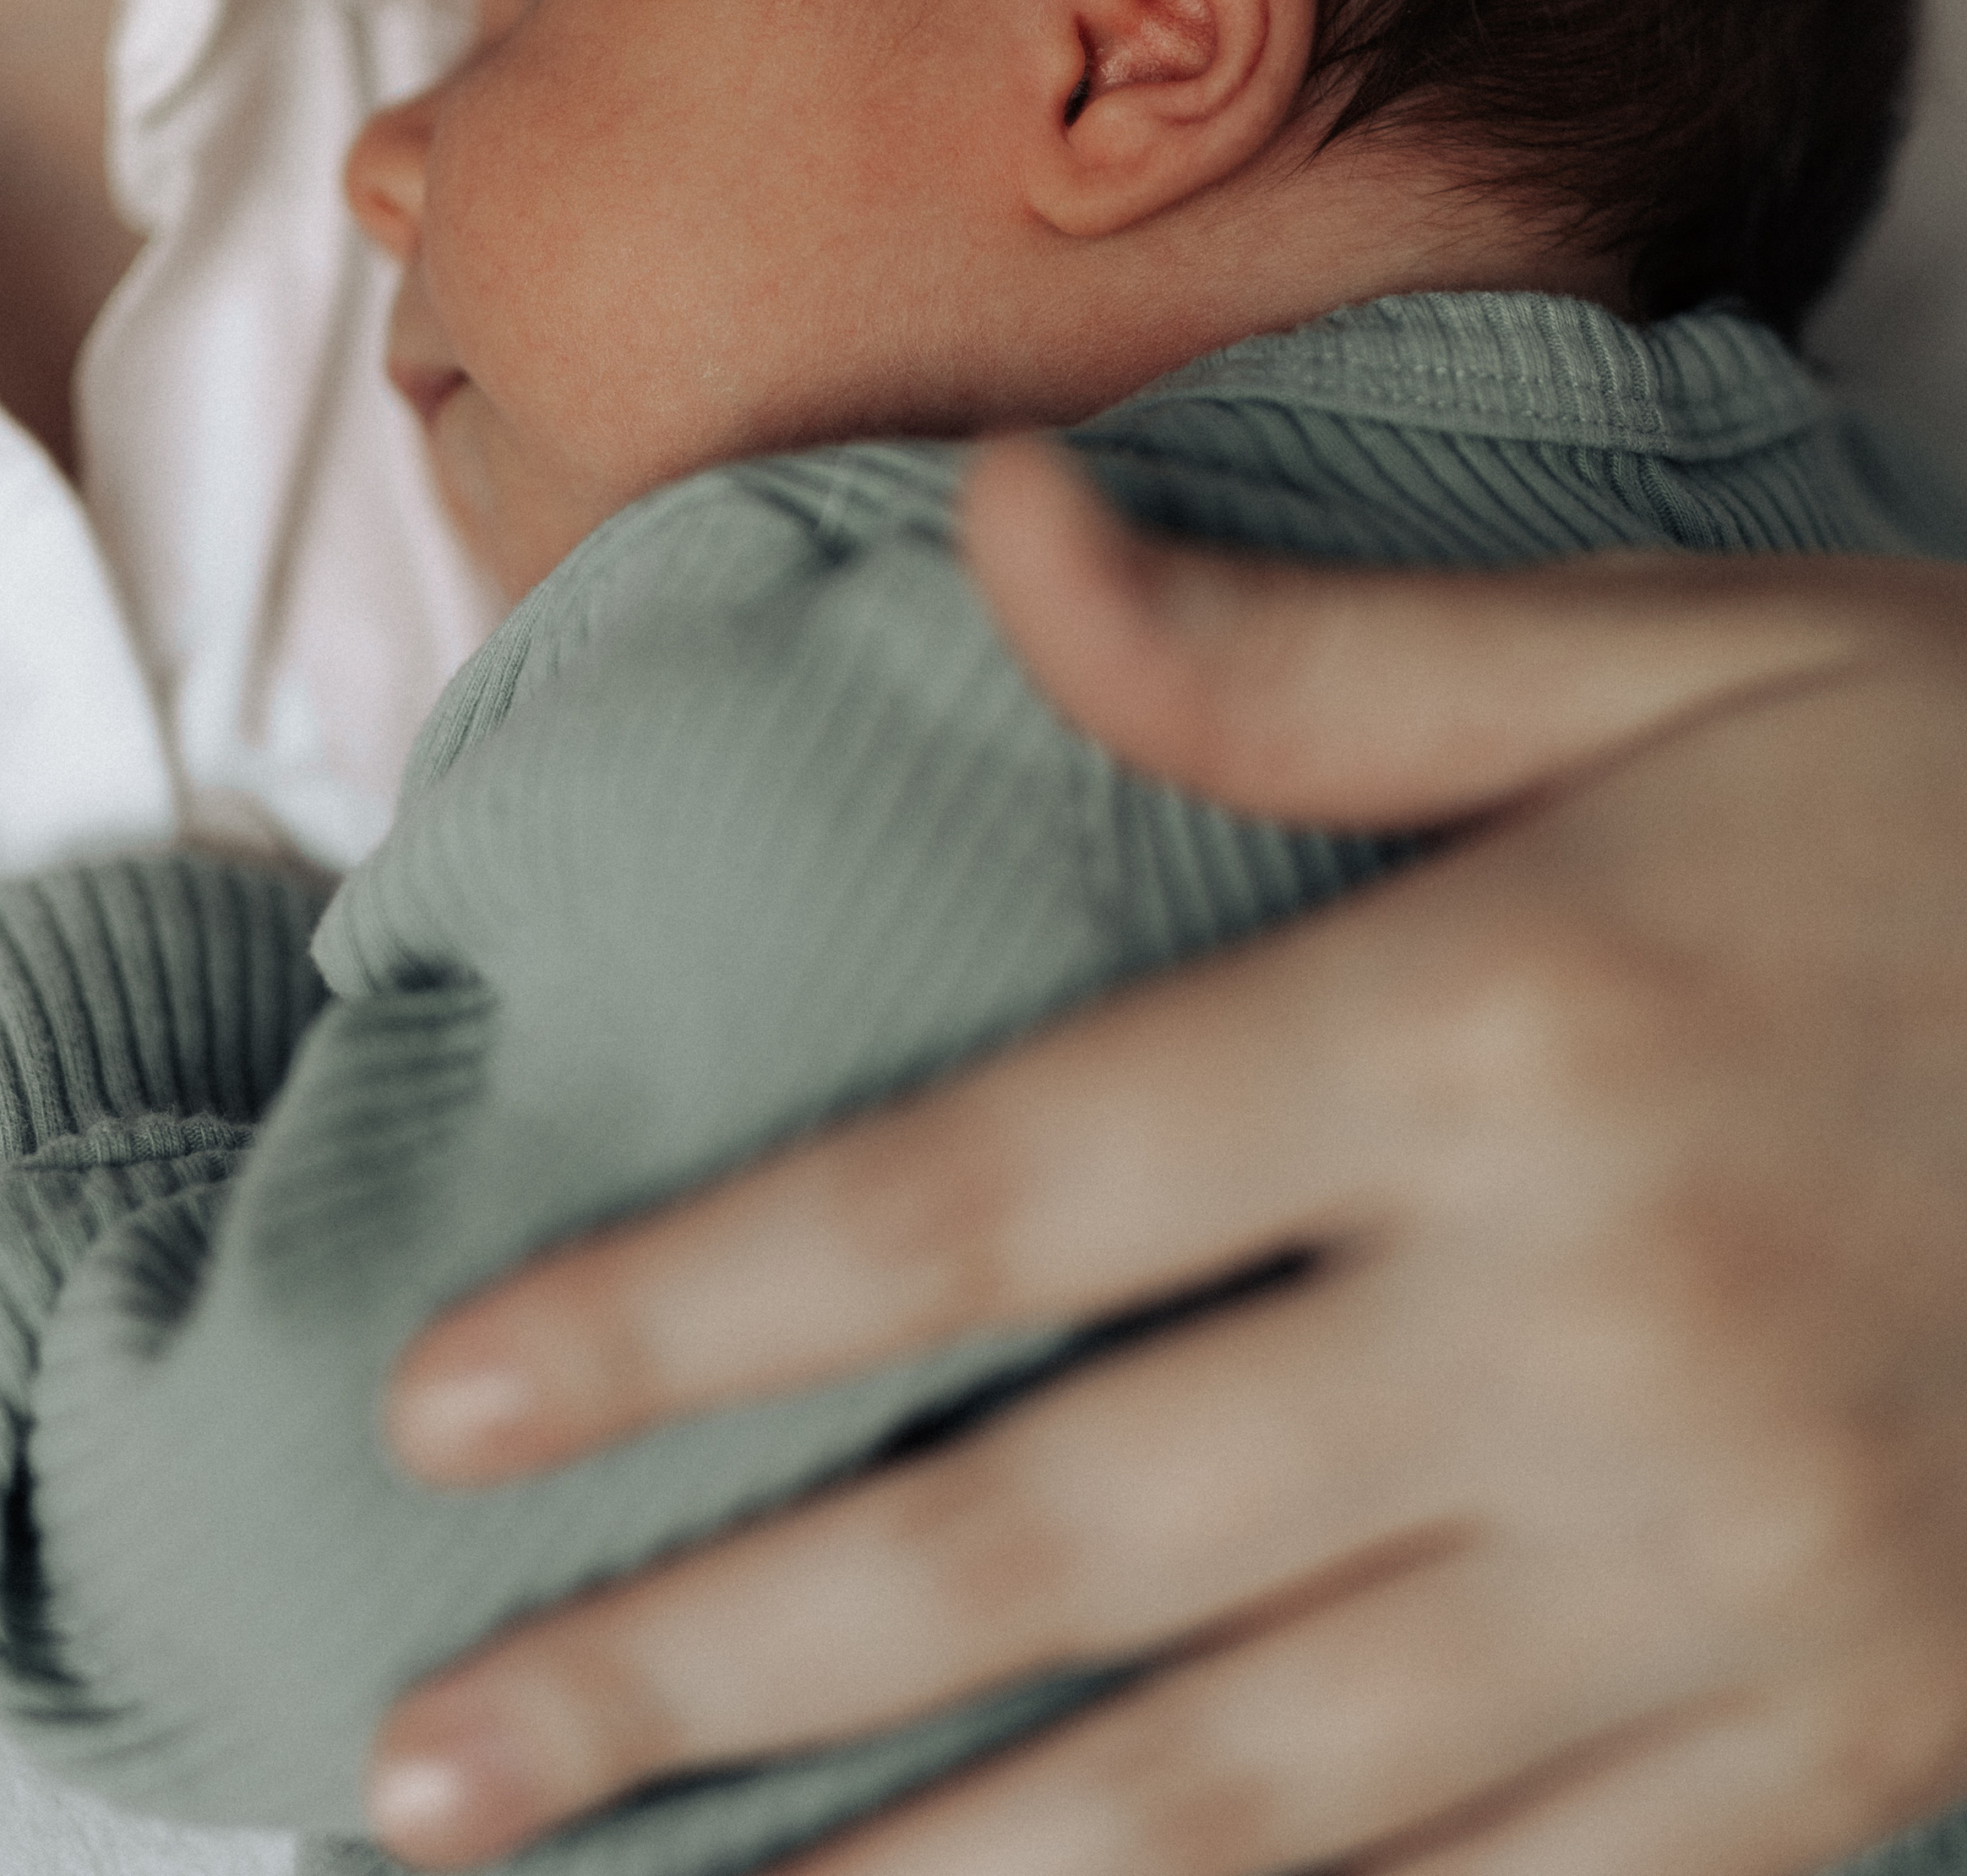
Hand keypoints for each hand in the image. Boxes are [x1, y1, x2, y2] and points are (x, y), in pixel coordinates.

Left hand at [366, 442, 1966, 1875]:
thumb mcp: (1674, 655)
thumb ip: (1304, 646)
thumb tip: (994, 511)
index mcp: (1498, 1040)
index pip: (991, 1199)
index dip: (687, 1321)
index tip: (443, 1419)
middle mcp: (1580, 1337)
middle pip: (1052, 1536)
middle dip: (711, 1664)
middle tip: (432, 1775)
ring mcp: (1722, 1580)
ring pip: (1243, 1797)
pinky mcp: (1842, 1739)